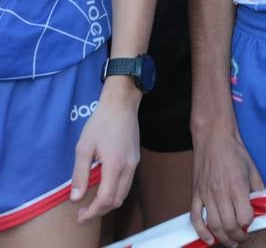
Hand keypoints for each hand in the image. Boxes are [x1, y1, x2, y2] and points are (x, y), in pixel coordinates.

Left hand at [70, 83, 139, 223]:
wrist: (122, 105)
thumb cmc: (100, 123)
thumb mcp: (83, 148)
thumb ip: (80, 174)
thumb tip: (75, 198)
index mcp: (115, 165)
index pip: (106, 199)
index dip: (93, 212)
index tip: (80, 216)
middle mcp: (129, 167)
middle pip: (117, 200)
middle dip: (100, 211)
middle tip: (82, 213)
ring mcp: (134, 163)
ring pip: (124, 193)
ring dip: (108, 203)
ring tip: (91, 204)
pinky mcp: (135, 159)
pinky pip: (127, 183)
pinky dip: (115, 192)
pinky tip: (102, 188)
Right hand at [191, 122, 263, 245]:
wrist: (214, 138)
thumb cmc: (235, 152)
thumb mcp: (253, 169)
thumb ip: (259, 188)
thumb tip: (265, 205)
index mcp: (237, 187)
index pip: (244, 217)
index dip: (250, 224)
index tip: (252, 224)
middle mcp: (221, 193)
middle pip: (228, 225)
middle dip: (237, 237)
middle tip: (242, 239)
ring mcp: (206, 195)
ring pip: (213, 225)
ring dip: (222, 238)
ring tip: (230, 242)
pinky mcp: (196, 194)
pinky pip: (195, 218)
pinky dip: (201, 232)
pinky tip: (208, 240)